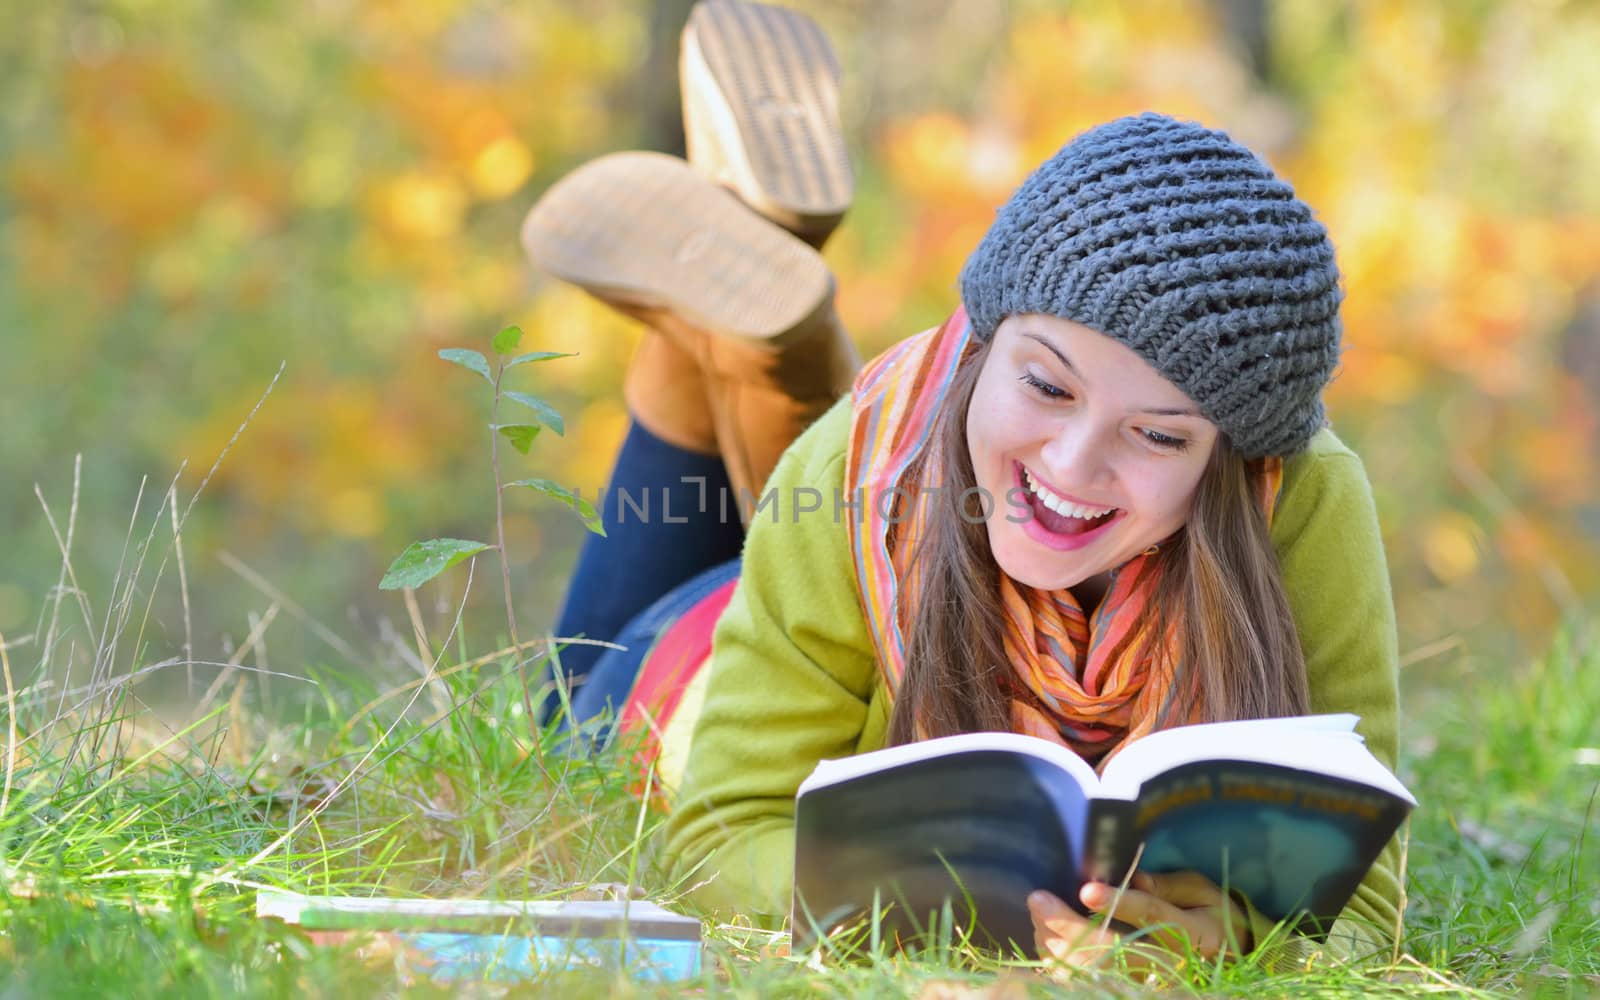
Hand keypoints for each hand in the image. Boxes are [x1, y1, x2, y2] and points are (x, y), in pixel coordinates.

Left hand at [1027, 871, 1251, 977]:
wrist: (1223, 959)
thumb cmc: (1208, 917)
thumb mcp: (1201, 892)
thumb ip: (1169, 885)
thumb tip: (1136, 877)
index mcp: (1194, 934)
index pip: (1152, 917)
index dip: (1118, 904)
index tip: (1086, 890)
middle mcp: (1171, 966)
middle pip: (1112, 952)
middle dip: (1068, 928)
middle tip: (1038, 899)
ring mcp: (1148, 984)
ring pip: (1094, 973)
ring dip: (1058, 944)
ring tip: (1039, 912)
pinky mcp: (1128, 990)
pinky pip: (1087, 983)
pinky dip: (1060, 962)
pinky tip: (1046, 936)